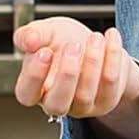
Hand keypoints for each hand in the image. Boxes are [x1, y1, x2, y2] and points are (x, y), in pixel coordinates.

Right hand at [13, 17, 138, 120]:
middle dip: (66, 74)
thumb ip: (32, 34)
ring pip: (85, 94)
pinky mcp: (106, 101)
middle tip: (73, 45)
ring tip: (95, 37)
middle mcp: (57, 103)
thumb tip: (29, 41)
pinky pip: (110, 84)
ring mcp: (83, 106)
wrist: (98, 44)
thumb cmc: (66, 41)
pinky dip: (112, 58)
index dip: (34, 75)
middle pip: (57, 104)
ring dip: (92, 62)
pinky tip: (111, 37)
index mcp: (35, 89)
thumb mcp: (46, 32)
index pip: (26, 94)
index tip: (45, 51)